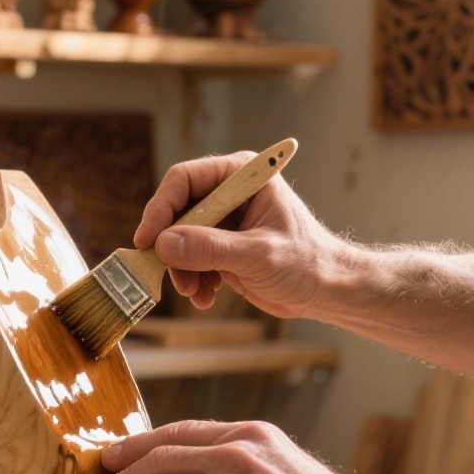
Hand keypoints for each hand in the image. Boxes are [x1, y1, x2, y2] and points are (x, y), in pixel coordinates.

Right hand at [137, 151, 342, 317]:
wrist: (325, 290)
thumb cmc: (307, 262)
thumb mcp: (257, 255)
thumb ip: (211, 248)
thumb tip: (165, 244)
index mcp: (242, 177)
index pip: (185, 180)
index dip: (161, 208)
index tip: (148, 240)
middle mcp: (228, 194)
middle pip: (177, 211)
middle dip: (171, 247)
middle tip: (172, 274)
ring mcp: (223, 222)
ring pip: (178, 239)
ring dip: (180, 269)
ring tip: (195, 292)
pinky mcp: (220, 247)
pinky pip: (189, 259)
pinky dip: (192, 279)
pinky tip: (206, 296)